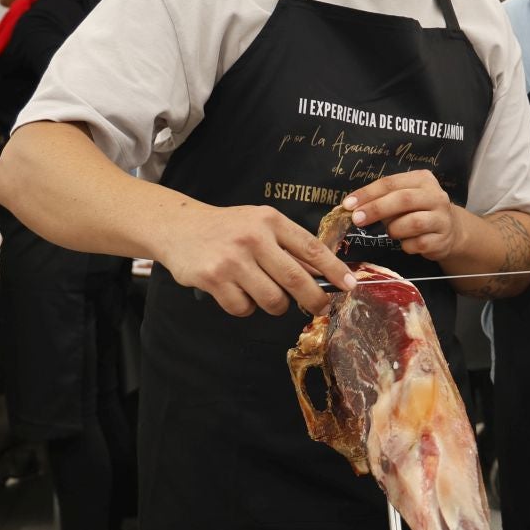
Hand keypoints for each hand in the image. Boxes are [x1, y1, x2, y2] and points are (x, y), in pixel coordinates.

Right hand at [157, 204, 353, 317]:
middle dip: (313, 299)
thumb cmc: (228, 229)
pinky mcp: (213, 279)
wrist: (179, 228)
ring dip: (274, 305)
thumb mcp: (260, 225)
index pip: (311, 248)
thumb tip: (323, 276)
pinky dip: (245, 308)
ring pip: (272, 299)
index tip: (350, 285)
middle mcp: (253, 238)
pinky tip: (237, 292)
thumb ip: (288, 246)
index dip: (334, 269)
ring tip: (263, 292)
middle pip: (296, 279)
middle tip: (319, 308)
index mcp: (270, 221)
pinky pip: (243, 308)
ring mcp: (232, 259)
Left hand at [345, 170, 461, 260]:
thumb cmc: (418, 211)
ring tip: (392, 232)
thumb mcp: (403, 198)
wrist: (450, 230)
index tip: (348, 204)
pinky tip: (406, 243)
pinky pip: (417, 244)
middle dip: (376, 209)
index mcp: (423, 179)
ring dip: (394, 229)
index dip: (368, 193)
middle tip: (357, 219)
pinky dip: (406, 245)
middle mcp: (436, 196)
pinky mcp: (442, 239)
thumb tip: (353, 208)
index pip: (391, 183)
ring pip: (412, 223)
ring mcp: (442, 218)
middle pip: (403, 199)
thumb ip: (383, 199)